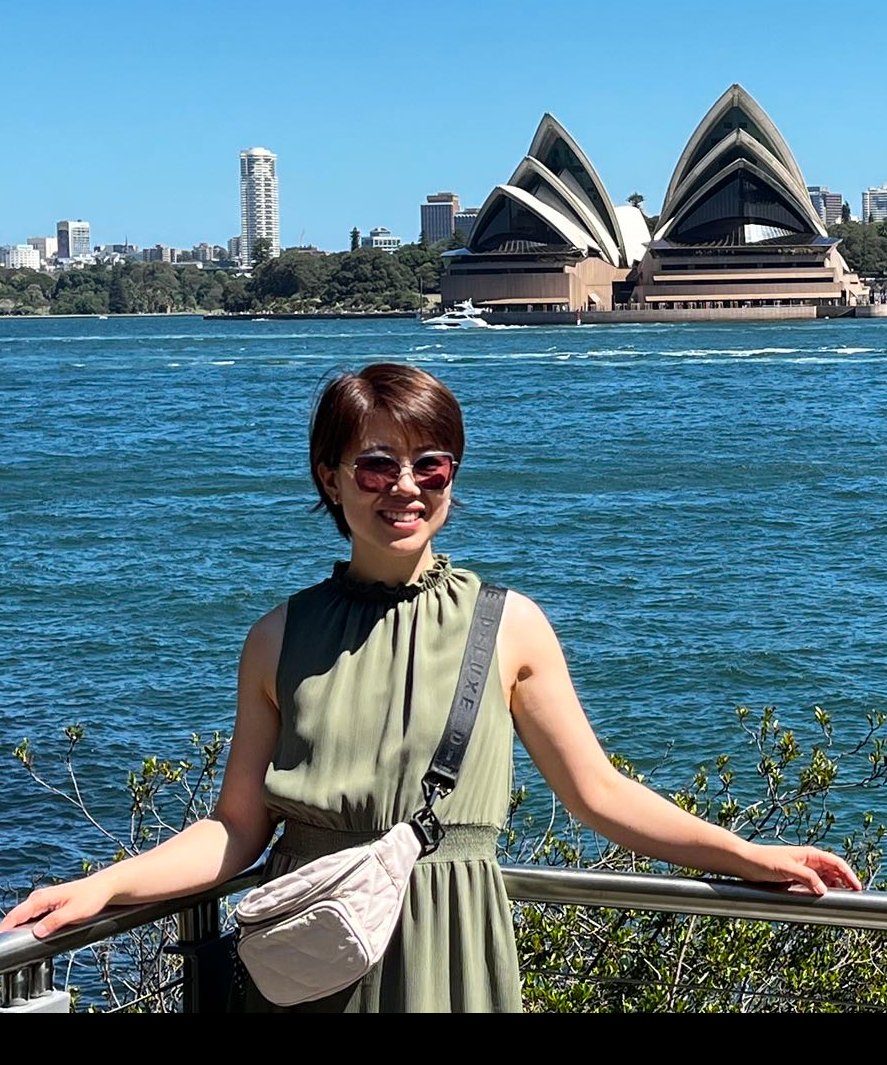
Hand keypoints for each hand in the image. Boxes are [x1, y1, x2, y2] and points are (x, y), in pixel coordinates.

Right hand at [0, 878, 112, 938]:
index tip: (0, 938)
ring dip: (17, 928)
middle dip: (8, 929)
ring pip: (24, 917)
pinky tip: (26, 934)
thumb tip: (36, 932)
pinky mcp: (48, 906)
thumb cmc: (91, 897)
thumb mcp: (74, 912)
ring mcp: (43, 901)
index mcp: (42, 897)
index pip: (17, 914)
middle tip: (5, 945)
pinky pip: (32, 917)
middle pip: (17, 916)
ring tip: (11, 941)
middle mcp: (39, 897)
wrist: (103, 887)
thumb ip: (54, 922)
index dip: (5, 927)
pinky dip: (26, 925)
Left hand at [740, 844, 861, 895]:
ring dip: (833, 887)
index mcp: (809, 854)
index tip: (856, 887)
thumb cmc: (763, 861)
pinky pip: (813, 884)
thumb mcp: (787, 870)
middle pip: (833, 871)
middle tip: (852, 896)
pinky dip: (821, 890)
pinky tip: (823, 898)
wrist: (744, 862)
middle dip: (844, 881)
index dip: (848, 874)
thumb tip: (825, 889)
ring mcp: (801, 869)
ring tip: (840, 898)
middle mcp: (807, 860)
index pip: (835, 862)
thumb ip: (807, 878)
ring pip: (824, 878)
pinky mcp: (794, 877)